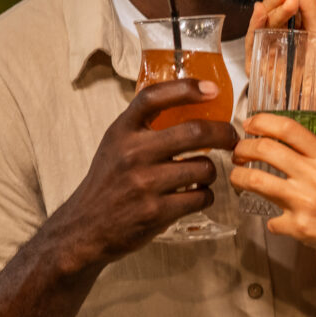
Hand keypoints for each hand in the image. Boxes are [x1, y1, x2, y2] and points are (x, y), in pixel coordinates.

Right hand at [45, 78, 238, 266]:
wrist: (85, 227)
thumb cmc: (107, 182)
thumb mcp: (116, 144)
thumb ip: (144, 125)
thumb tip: (189, 103)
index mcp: (122, 131)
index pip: (154, 98)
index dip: (187, 89)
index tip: (212, 89)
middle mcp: (132, 153)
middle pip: (194, 132)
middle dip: (222, 133)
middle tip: (230, 137)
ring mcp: (145, 184)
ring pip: (203, 168)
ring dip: (210, 171)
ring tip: (202, 174)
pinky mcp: (156, 212)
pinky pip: (201, 197)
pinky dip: (205, 195)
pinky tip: (195, 195)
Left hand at [231, 111, 315, 275]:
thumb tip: (286, 151)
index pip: (287, 128)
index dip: (261, 122)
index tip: (249, 124)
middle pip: (264, 149)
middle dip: (242, 149)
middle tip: (237, 154)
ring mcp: (306, 202)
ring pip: (254, 180)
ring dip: (239, 179)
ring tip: (238, 180)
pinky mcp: (301, 228)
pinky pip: (270, 220)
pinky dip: (271, 221)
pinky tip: (279, 222)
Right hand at [247, 0, 315, 162]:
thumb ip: (315, 17)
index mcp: (296, 44)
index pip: (284, 11)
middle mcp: (279, 52)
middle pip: (269, 16)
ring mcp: (268, 65)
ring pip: (259, 29)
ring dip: (271, 8)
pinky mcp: (260, 80)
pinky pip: (250, 49)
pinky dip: (256, 29)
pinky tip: (264, 13)